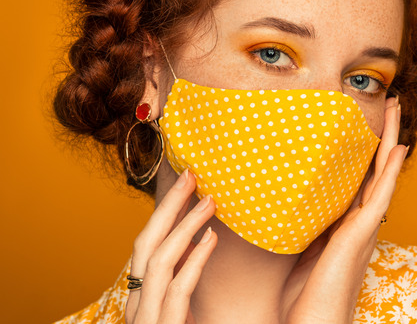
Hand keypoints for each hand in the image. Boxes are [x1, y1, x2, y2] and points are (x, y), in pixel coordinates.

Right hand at [125, 170, 217, 322]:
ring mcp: (148, 319)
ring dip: (185, 225)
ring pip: (159, 261)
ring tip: (210, 201)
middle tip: (191, 175)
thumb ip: (185, 278)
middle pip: (147, 244)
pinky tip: (212, 238)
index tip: (184, 184)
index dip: (164, 213)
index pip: (148, 246)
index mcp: (140, 298)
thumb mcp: (182, 309)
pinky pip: (178, 290)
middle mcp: (138, 305)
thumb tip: (203, 239)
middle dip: (167, 206)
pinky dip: (195, 260)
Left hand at [281, 96, 407, 322]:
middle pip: (378, 170)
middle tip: (390, 104)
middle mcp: (362, 223)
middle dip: (384, 136)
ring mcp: (365, 228)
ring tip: (396, 111)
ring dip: (391, 142)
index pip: (361, 179)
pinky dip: (391, 171)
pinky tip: (398, 149)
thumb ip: (300, 225)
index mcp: (347, 225)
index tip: (369, 124)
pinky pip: (381, 196)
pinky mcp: (362, 235)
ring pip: (384, 175)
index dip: (368, 151)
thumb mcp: (299, 250)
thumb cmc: (304, 297)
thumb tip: (282, 201)